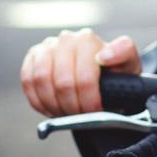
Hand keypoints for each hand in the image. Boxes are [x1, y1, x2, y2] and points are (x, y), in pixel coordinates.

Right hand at [20, 29, 141, 116]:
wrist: (100, 73)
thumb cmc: (116, 70)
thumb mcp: (129, 62)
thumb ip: (124, 53)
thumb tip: (102, 56)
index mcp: (88, 40)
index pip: (84, 77)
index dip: (88, 100)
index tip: (95, 111)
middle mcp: (66, 39)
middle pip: (62, 82)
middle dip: (72, 106)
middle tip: (80, 117)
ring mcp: (47, 47)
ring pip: (41, 81)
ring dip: (53, 104)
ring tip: (66, 113)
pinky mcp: (33, 57)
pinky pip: (28, 81)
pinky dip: (38, 100)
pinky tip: (52, 107)